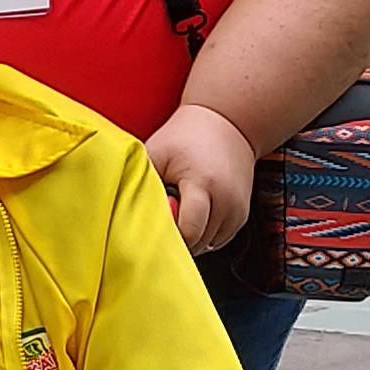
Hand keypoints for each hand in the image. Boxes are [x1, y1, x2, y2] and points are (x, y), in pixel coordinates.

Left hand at [145, 103, 255, 252]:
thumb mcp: (156, 152)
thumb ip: (143, 183)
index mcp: (204, 183)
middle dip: (175, 238)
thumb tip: (128, 214)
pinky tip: (192, 214)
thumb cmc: (186, 137)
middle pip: (197, 242)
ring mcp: (237, 210)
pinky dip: (202, 234)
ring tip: (178, 211)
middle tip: (161, 217)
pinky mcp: (241, 217)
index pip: (189, 231)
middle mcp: (226, 200)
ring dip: (189, 237)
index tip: (153, 225)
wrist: (227, 124)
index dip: (167, 235)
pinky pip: (217, 240)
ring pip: (207, 245)